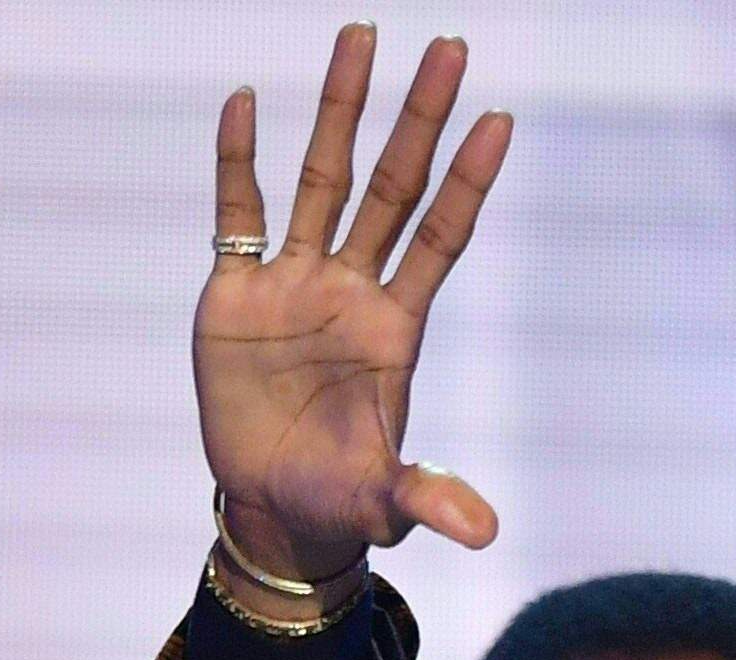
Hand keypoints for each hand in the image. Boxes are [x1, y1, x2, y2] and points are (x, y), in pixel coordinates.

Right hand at [198, 25, 514, 586]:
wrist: (274, 508)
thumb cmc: (341, 501)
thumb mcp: (387, 504)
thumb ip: (430, 500)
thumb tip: (483, 533)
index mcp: (395, 327)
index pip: (441, 236)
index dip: (468, 181)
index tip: (499, 120)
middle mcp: (351, 288)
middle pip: (392, 186)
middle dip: (419, 118)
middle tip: (449, 46)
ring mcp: (294, 283)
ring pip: (322, 178)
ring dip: (341, 110)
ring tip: (361, 37)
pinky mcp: (236, 294)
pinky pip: (237, 214)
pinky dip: (238, 160)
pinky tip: (247, 101)